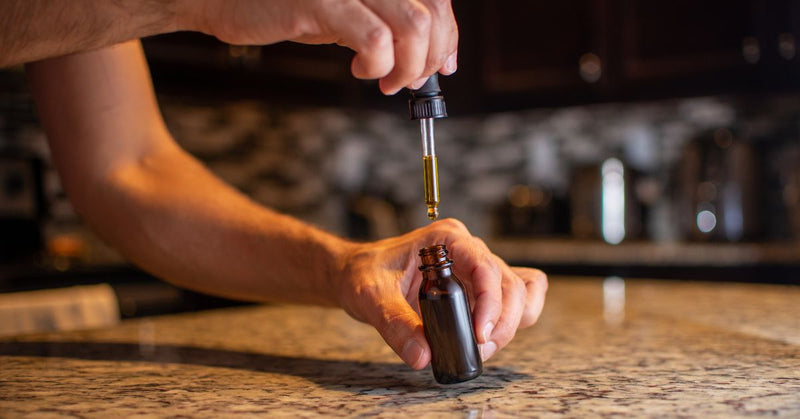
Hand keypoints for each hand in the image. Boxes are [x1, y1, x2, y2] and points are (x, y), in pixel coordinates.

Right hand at [181, 0, 458, 93]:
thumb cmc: (283, 4)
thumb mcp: (344, 9)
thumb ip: (383, 22)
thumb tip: (424, 55)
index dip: (448, 35)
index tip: (444, 65)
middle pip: (432, 11)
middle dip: (431, 57)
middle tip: (408, 81)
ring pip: (414, 26)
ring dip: (409, 66)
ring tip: (386, 80)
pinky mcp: (322, 2)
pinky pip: (375, 41)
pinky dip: (378, 65)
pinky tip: (360, 70)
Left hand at [335, 219, 547, 368]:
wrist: (355, 273)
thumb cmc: (363, 273)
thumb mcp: (370, 296)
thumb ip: (395, 325)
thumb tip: (422, 357)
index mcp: (446, 239)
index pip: (485, 267)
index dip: (490, 303)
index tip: (479, 335)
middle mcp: (468, 250)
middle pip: (510, 284)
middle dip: (501, 322)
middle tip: (477, 350)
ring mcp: (476, 269)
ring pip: (520, 293)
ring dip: (509, 324)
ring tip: (480, 347)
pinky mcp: (478, 288)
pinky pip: (516, 298)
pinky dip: (513, 320)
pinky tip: (487, 337)